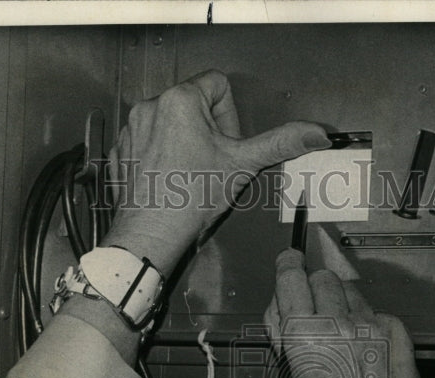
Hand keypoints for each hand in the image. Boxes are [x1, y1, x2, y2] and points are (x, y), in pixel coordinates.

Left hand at [101, 70, 329, 275]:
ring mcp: (132, 130)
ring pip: (170, 125)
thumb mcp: (242, 166)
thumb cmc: (188, 202)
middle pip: (193, 106)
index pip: (218, 85)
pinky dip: (160, 159)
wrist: (151, 236)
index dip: (230, 116)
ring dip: (183, 144)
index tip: (225, 145)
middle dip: (207, 132)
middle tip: (208, 164)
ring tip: (187, 175)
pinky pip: (147, 144)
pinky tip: (169, 181)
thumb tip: (313, 134)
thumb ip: (279, 144)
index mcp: (180, 100)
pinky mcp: (120, 152)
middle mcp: (150, 107)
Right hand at [264, 249, 434, 377]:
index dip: (287, 267)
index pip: (290, 276)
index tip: (288, 262)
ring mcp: (372, 325)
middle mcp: (338, 323)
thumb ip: (286, 341)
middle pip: (321, 277)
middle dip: (313, 286)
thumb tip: (283, 311)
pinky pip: (375, 311)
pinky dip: (366, 321)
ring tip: (338, 331)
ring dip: (339, 300)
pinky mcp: (397, 332)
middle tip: (312, 309)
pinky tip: (364, 347)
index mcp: (304, 336)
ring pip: (349, 289)